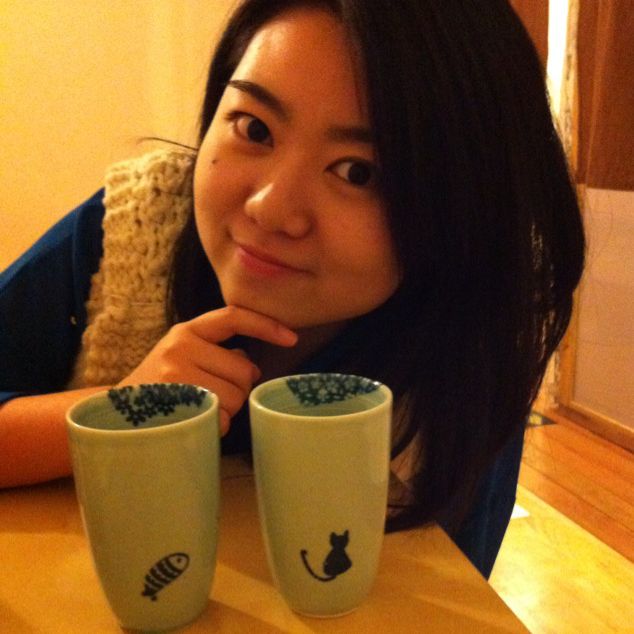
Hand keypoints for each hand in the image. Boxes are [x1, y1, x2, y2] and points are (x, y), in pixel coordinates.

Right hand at [117, 306, 297, 433]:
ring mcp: (175, 376)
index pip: (234, 317)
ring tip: (203, 407)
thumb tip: (252, 367)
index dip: (266, 326)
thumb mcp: (184, 354)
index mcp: (188, 330)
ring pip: (236, 398)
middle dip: (240, 387)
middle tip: (216, 393)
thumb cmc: (160, 383)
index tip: (293, 338)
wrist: (115, 412)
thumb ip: (218, 353)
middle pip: (244, 371)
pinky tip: (197, 420)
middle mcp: (181, 347)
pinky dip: (217, 426)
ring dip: (229, 409)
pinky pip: (221, 420)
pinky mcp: (175, 406)